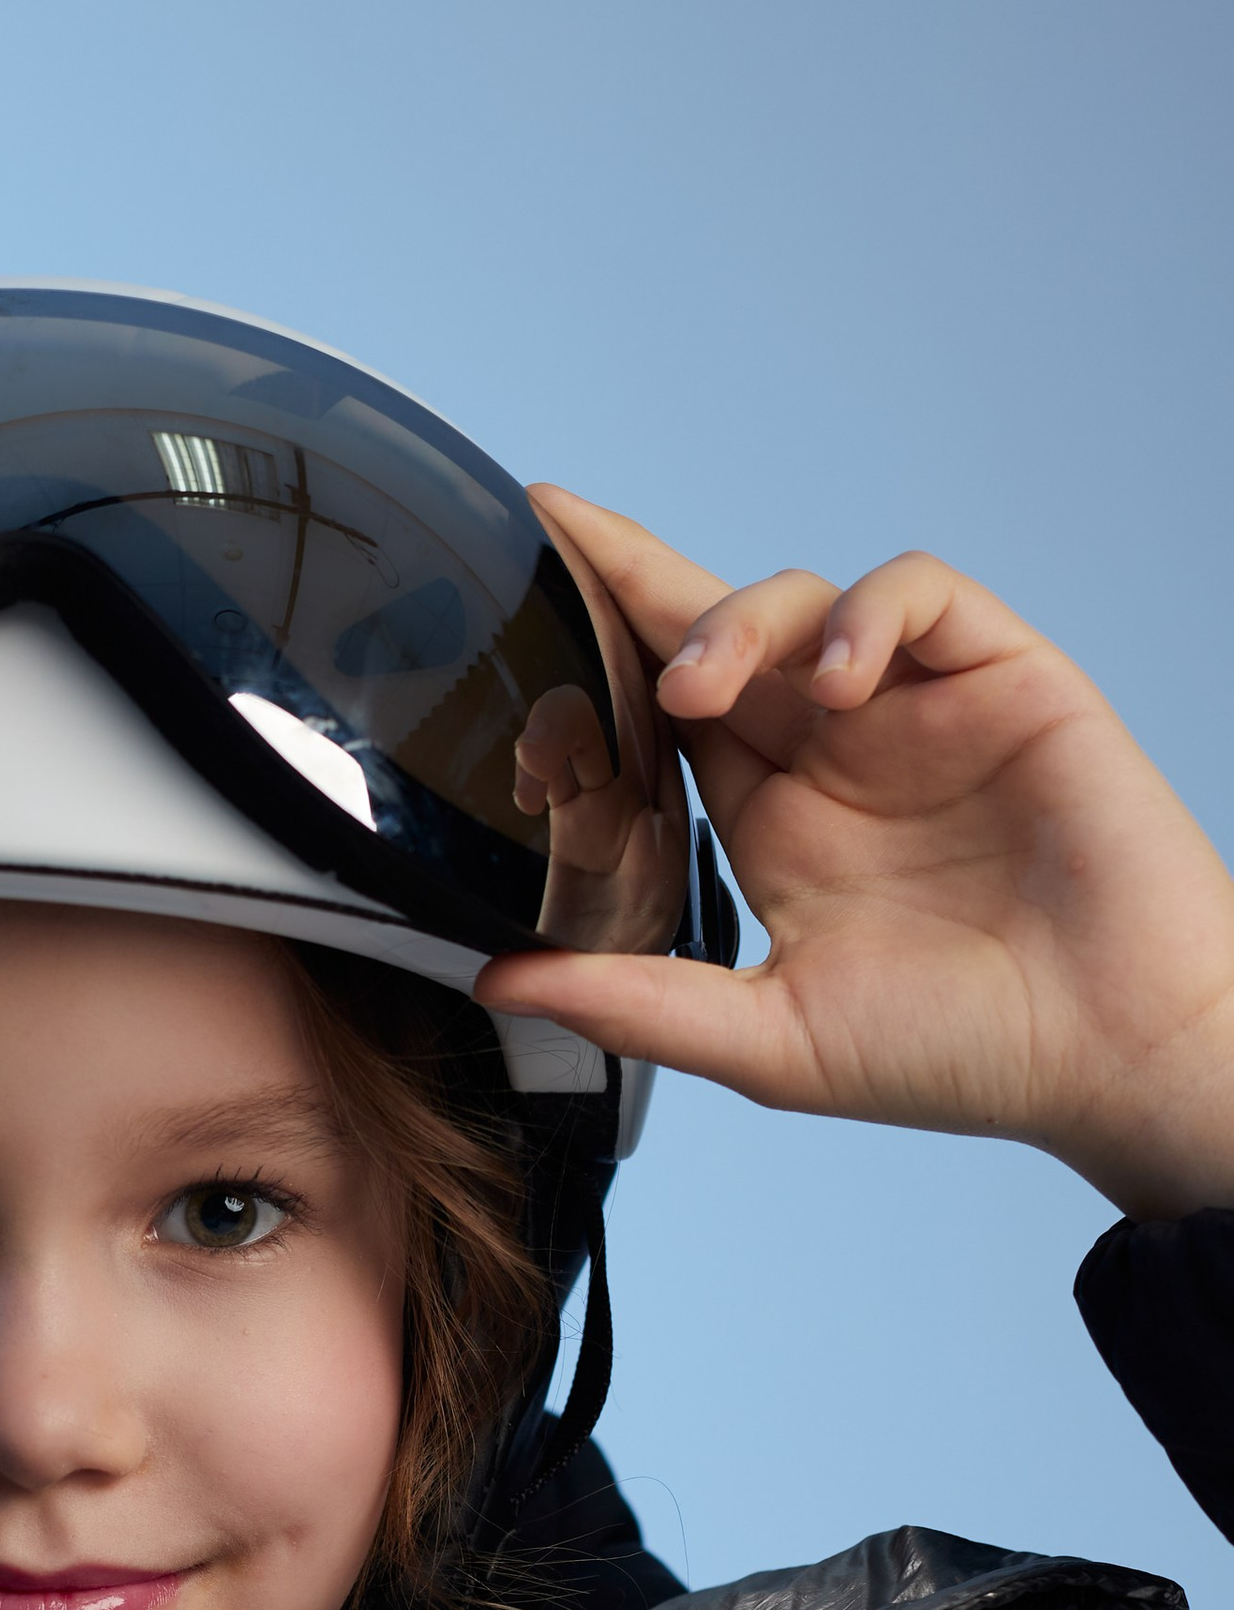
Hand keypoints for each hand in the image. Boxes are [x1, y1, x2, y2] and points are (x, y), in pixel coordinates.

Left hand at [474, 487, 1233, 1218]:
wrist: (1111, 1055)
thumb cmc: (960, 1055)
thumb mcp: (768, 1039)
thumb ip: (637, 1000)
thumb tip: (498, 977)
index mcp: (774, 823)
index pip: (664, 715)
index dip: (596, 654)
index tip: (515, 591)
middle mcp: (836, 754)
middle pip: (714, 633)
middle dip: (632, 585)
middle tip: (557, 553)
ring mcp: (916, 709)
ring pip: (801, 603)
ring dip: (737, 622)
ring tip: (704, 683)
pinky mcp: (1001, 677)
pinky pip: (918, 596)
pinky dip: (866, 615)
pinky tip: (840, 683)